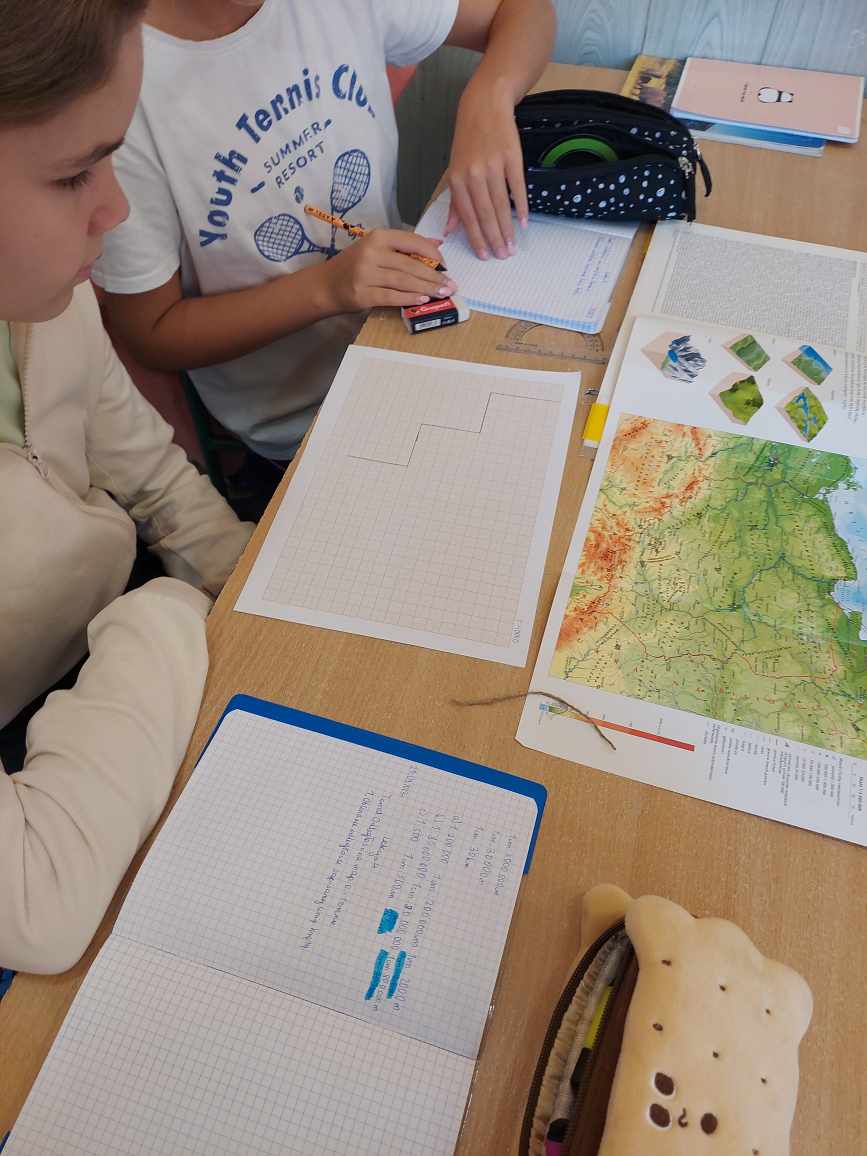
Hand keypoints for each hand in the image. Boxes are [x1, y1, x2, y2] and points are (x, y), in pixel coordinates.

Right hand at [322, 229, 456, 312]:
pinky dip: (409, 299)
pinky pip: (392, 297)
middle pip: (411, 265)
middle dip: (434, 276)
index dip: (433, 254)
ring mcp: (366, 274)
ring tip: (442, 293)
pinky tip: (423, 299)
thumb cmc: (355, 265)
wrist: (326, 285)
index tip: (445, 265)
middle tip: (451, 285)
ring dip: (427, 288)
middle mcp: (372, 253)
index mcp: (378, 237)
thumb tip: (436, 245)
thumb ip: (403, 247)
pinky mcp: (363, 294)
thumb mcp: (376, 249)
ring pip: (404, 281)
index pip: (412, 242)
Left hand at [445, 76, 527, 259]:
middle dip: (494, 238)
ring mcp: (493, 165)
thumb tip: (451, 230)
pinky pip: (516, 187)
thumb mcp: (455, 169)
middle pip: (485, 213)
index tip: (484, 255)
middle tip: (503, 256)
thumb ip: (455, 201)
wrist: (484, 105)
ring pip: (500, 204)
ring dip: (507, 228)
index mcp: (457, 179)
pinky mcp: (511, 157)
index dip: (476, 237)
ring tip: (512, 246)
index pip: (467, 215)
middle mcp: (473, 173)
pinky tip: (523, 223)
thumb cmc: (468, 140)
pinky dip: (521, 206)